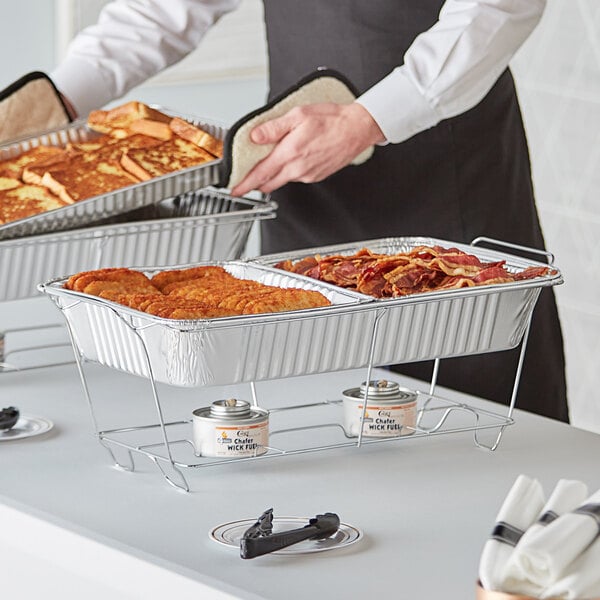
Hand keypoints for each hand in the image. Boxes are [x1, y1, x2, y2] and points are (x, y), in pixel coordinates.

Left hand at [230, 102, 384, 196]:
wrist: (357, 129)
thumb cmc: (332, 120)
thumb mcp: (298, 115)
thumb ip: (274, 127)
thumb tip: (256, 136)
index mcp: (291, 153)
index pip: (260, 173)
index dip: (245, 184)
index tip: (235, 189)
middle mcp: (298, 169)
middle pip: (269, 182)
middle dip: (256, 182)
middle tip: (247, 178)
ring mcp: (308, 175)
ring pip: (282, 179)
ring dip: (275, 173)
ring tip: (277, 157)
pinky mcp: (316, 176)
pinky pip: (296, 177)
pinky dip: (290, 170)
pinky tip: (295, 156)